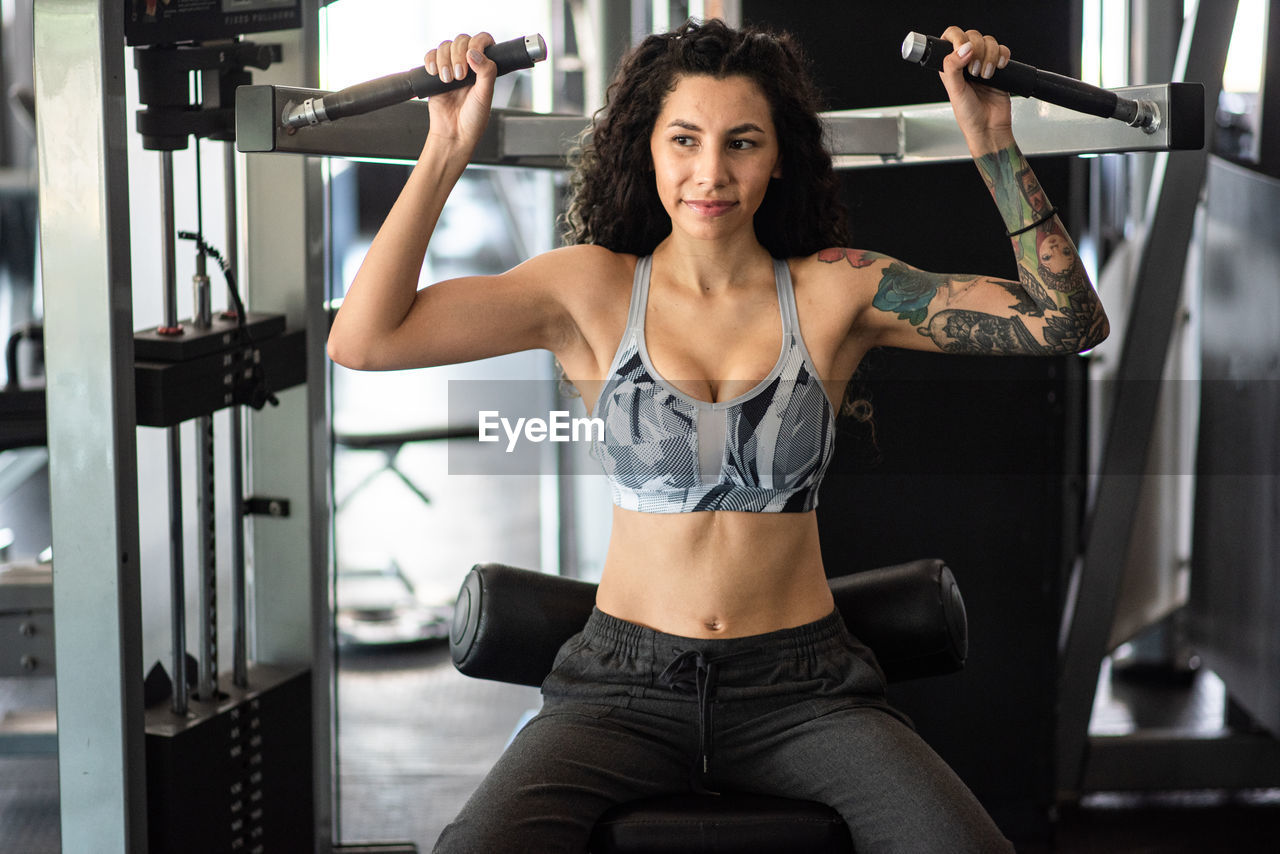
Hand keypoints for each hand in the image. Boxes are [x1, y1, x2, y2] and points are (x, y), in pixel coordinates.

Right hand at [422, 32, 497, 153]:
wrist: (454, 134)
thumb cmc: (473, 119)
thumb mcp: (485, 95)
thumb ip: (486, 72)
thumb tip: (474, 53)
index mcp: (484, 67)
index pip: (482, 41)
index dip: (477, 43)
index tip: (472, 56)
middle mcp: (468, 64)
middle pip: (461, 41)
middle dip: (458, 55)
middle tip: (460, 76)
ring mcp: (451, 67)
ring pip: (445, 46)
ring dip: (444, 60)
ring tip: (448, 80)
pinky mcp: (435, 74)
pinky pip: (430, 56)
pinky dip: (430, 60)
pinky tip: (434, 73)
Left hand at [937, 26, 1013, 154]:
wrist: (989, 127)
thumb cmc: (968, 115)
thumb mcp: (955, 91)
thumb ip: (953, 67)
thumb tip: (963, 48)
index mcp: (950, 66)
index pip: (951, 37)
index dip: (957, 38)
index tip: (963, 51)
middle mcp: (966, 62)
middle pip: (972, 36)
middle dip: (976, 50)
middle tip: (974, 71)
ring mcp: (983, 63)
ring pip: (989, 41)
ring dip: (990, 56)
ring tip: (986, 76)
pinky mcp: (998, 67)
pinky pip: (1003, 50)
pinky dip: (1002, 56)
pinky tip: (999, 68)